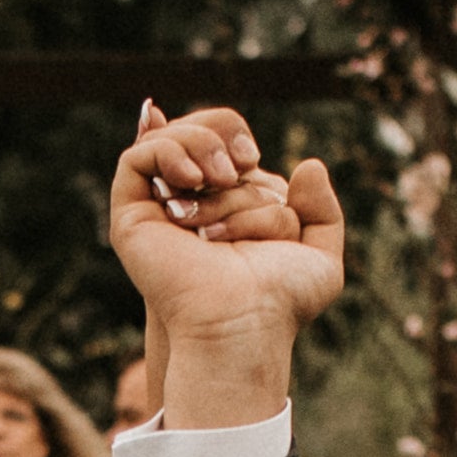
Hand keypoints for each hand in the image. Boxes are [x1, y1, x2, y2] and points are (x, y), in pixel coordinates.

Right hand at [102, 107, 339, 433]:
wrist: (243, 321)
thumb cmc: (280, 301)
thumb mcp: (320, 258)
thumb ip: (323, 212)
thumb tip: (308, 165)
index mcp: (227, 210)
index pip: (223, 144)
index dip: (236, 140)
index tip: (254, 163)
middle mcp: (190, 207)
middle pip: (197, 134)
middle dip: (222, 141)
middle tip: (241, 167)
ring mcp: (157, 211)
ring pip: (168, 139)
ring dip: (201, 146)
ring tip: (218, 179)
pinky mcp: (132, 217)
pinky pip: (138, 158)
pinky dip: (168, 150)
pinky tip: (194, 179)